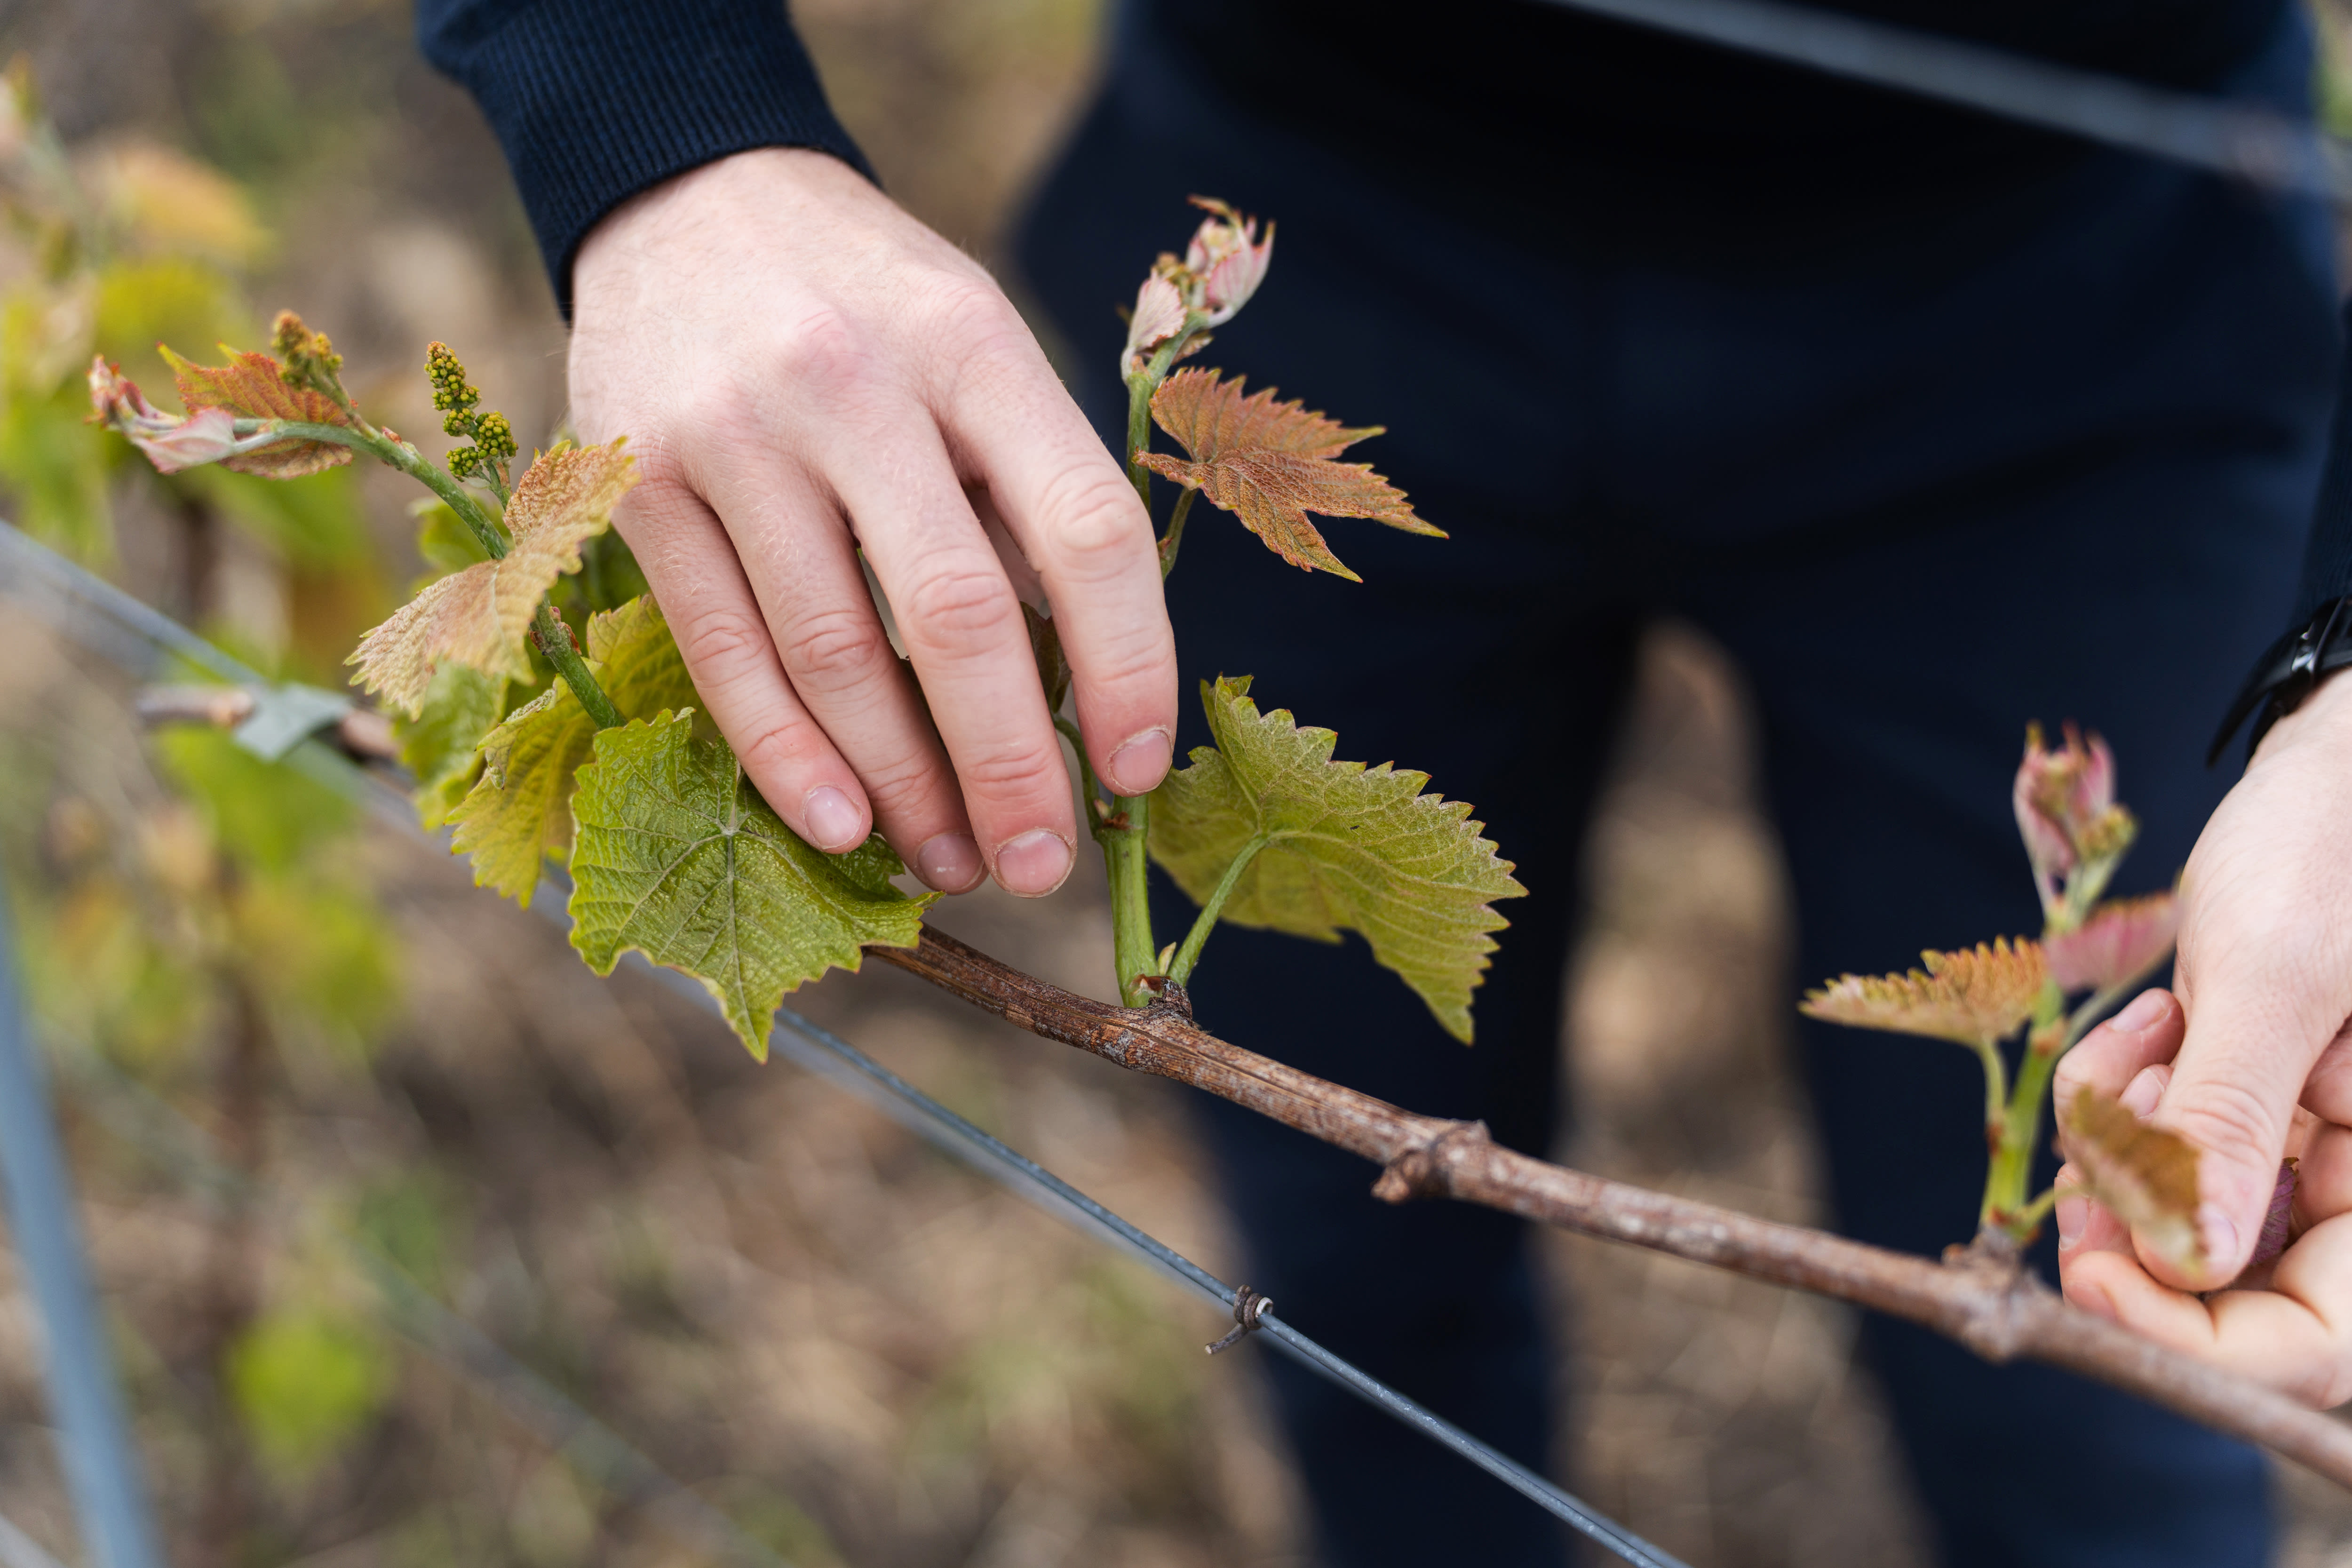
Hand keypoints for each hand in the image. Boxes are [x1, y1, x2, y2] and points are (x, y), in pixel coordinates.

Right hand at [569, 148, 1176, 895]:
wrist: (685, 198)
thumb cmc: (869, 305)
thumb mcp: (975, 350)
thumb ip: (1029, 496)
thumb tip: (1089, 689)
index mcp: (972, 344)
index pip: (1086, 528)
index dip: (1128, 666)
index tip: (1139, 770)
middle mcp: (853, 383)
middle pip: (958, 614)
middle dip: (1011, 766)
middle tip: (1044, 865)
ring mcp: (733, 434)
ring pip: (834, 653)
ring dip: (905, 785)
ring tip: (954, 864)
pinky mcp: (637, 484)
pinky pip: (723, 651)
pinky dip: (787, 756)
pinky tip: (843, 825)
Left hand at [2054, 672, 2351, 1405]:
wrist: (2334, 779)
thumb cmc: (2329, 847)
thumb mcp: (2274, 974)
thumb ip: (2232, 1117)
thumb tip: (2190, 1262)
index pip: (2307, 1351)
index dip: (2184, 1333)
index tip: (2086, 1258)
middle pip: (2221, 1292)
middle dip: (2129, 1214)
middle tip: (2088, 1137)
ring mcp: (2308, 1162)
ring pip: (2170, 1220)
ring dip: (2126, 1136)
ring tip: (2154, 1027)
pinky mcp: (2254, 1120)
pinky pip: (2160, 1154)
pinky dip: (2127, 1097)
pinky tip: (2157, 1017)